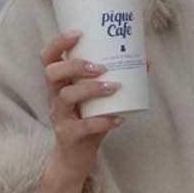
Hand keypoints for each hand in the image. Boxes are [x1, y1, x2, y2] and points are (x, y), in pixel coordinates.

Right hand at [35, 32, 150, 192]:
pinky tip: (118, 119)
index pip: (48, 57)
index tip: (78, 33)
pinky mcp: (69, 136)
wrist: (75, 159)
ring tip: (113, 87)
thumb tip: (145, 61)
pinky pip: (83, 127)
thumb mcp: (96, 100)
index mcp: (58, 84)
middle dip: (76, 65)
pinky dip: (102, 121)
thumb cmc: (86, 122)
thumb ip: (113, 80)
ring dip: (91, 89)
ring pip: (66, 96)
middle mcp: (53, 98)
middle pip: (52, 73)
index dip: (59, 42)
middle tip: (101, 67)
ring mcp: (59, 117)